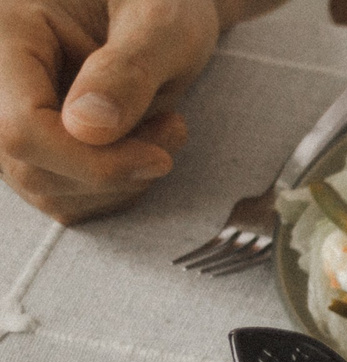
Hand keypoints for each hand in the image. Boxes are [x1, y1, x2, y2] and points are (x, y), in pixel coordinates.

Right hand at [0, 0, 219, 222]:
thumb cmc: (160, 5)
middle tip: (170, 129)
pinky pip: (65, 197)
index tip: (159, 158)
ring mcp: (5, 116)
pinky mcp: (29, 147)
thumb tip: (87, 128)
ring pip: (49, 191)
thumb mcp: (161, 21)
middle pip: (32, 168)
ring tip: (160, 129)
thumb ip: (130, 70)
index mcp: (4, 33)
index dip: (92, 162)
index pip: (21, 128)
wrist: (158, 12)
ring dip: (121, 182)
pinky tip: (140, 147)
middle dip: (115, 171)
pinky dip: (116, 189)